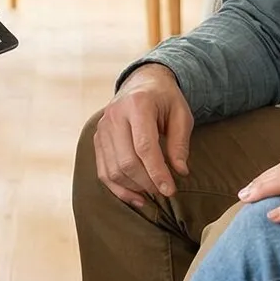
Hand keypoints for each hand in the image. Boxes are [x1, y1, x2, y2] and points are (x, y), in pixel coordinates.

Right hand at [92, 64, 193, 208]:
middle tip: (165, 191)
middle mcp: (115, 115)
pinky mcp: (98, 139)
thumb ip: (180, 143)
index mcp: (137, 105)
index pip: (144, 147)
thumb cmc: (165, 99)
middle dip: (147, 182)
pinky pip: (103, 171)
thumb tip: (180, 172)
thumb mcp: (181, 114)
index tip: (170, 190)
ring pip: (113, 170)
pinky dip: (119, 189)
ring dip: (134, 187)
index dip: (157, 172)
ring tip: (153, 192)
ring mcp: (102, 128)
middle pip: (126, 161)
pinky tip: (137, 197)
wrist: (142, 82)